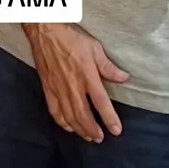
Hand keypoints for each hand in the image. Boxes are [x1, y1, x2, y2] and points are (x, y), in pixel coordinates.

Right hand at [24, 23, 128, 142]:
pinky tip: (68, 126)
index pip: (101, 102)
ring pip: (69, 116)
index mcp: (87, 75)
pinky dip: (62, 122)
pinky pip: (54, 110)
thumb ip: (108, 66)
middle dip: (93, 130)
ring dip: (79, 129)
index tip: (116, 130)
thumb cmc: (70, 36)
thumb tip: (123, 77)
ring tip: (87, 136)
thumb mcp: (94, 47)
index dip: (109, 119)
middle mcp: (73, 86)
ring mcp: (58, 88)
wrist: (45, 30)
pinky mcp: (47, 87)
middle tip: (100, 138)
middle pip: (84, 115)